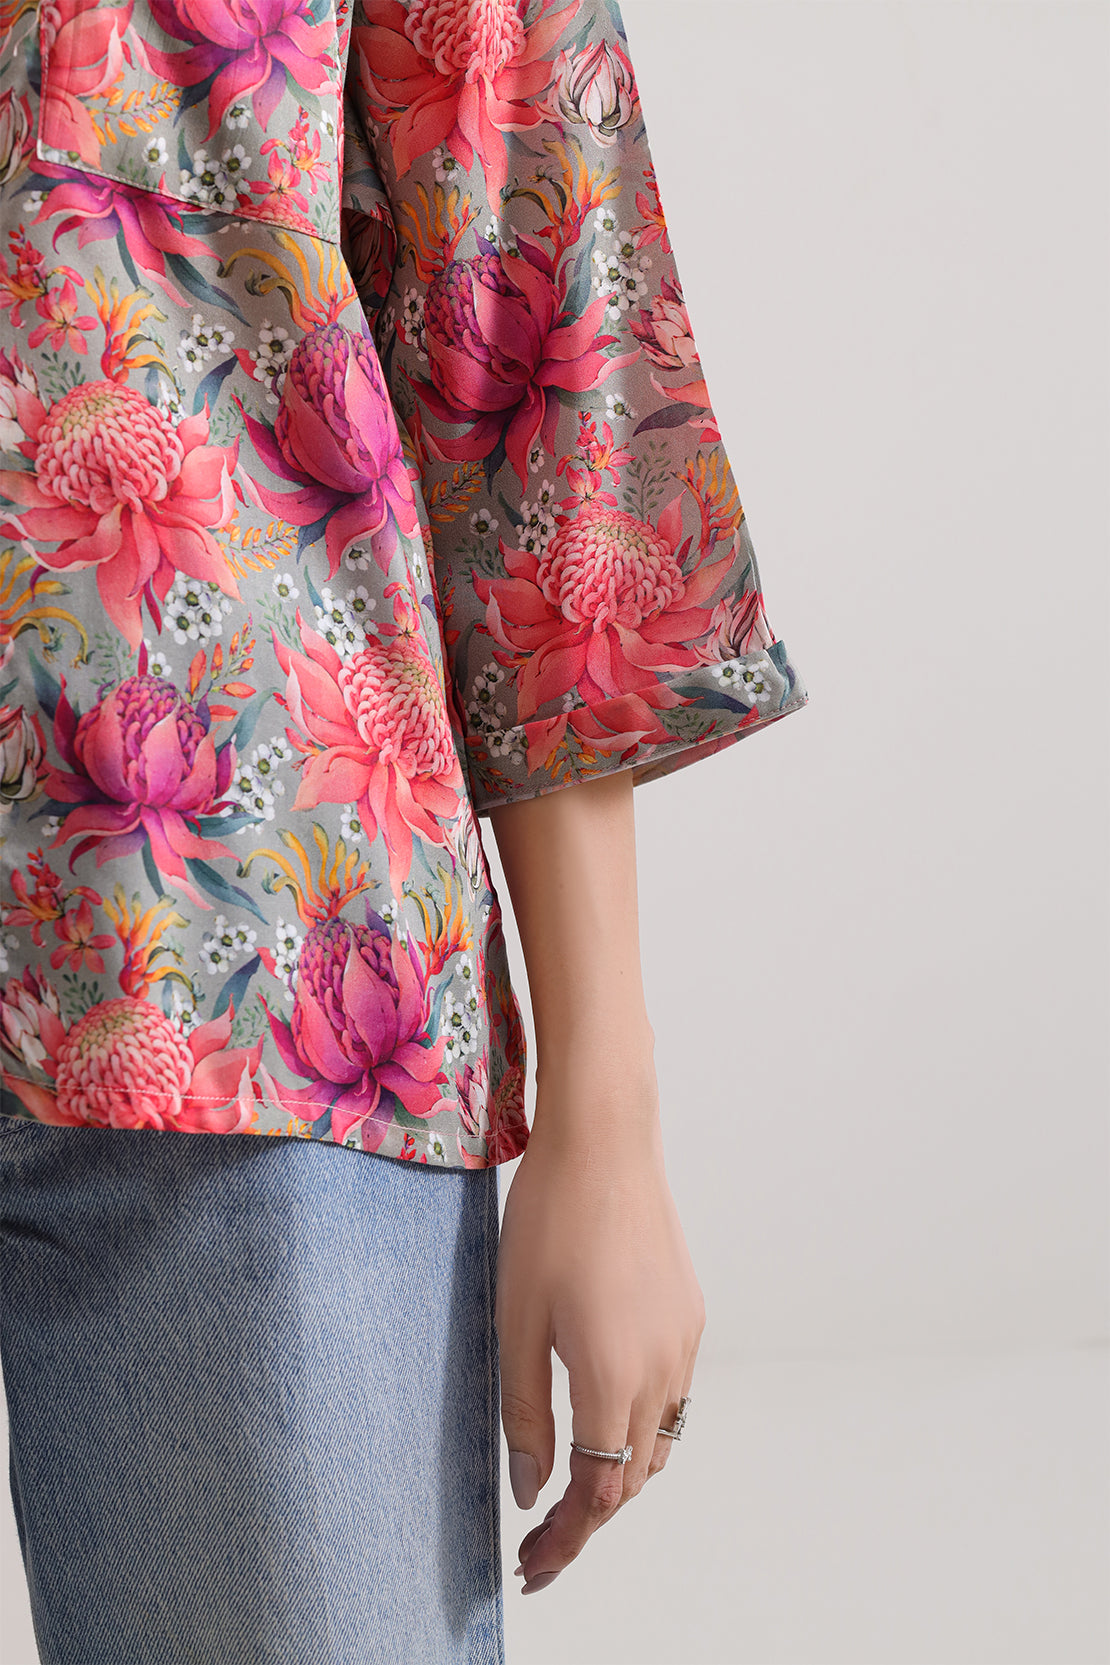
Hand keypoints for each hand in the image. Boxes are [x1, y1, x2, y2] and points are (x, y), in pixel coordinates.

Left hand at [495, 1062, 705, 1595]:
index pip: (598, 1489)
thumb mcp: (516, 1321)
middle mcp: (663, 1368)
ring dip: (618, 1474)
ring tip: (569, 1488)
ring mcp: (684, 1340)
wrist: (605, 1142)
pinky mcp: (690, 1314)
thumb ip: (525, 1413)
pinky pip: (673, 1396)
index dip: (567, 1539)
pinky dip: (641, 1429)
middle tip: (540, 1543)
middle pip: (633, 1476)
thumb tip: (533, 1488)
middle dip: (588, 1518)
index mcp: (614, 1375)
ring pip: (660, 1441)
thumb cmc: (550, 1220)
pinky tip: (604, 1418)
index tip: (534, 1565)